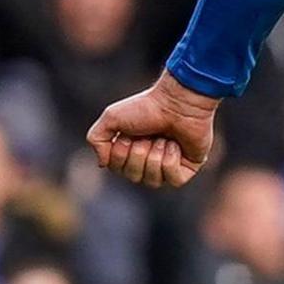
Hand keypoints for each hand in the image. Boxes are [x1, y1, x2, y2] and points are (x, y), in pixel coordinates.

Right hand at [87, 72, 217, 188]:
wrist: (177, 102)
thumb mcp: (111, 118)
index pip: (117, 169)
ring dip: (155, 156)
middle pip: (134, 177)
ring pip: (153, 181)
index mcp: (130, 150)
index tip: (128, 135)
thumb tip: (102, 164)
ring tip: (163, 138)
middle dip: (139, 154)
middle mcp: (147, 160)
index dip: (120, 154)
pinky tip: (175, 145)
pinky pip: (173, 180)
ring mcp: (167, 166)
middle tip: (147, 135)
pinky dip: (170, 161)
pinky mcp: (186, 169)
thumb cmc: (146, 108)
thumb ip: (96, 139)